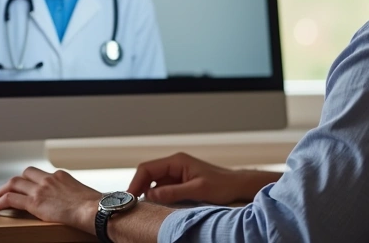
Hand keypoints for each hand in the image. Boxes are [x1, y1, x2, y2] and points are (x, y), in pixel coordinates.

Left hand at [0, 167, 101, 231]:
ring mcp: (41, 189)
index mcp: (62, 176)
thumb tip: (77, 204)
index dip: (30, 181)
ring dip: (1, 191)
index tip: (26, 187)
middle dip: (14, 182)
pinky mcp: (34, 202)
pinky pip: (9, 199)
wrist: (95, 210)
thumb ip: (74, 196)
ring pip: (13, 183)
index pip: (41, 174)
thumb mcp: (84, 195)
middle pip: (25, 174)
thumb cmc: (95, 206)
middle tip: (7, 191)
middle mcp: (49, 179)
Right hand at [127, 152, 278, 204]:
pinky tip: (156, 206)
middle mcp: (175, 165)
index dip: (136, 182)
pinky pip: (163, 188)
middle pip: (148, 174)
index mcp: (177, 161)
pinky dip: (157, 196)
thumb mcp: (197, 190)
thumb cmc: (222, 185)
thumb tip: (151, 194)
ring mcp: (177, 174)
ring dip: (148, 193)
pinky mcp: (181, 183)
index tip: (130, 197)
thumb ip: (173, 192)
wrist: (237, 186)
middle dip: (139, 188)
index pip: (147, 168)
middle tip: (133, 204)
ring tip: (144, 207)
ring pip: (154, 182)